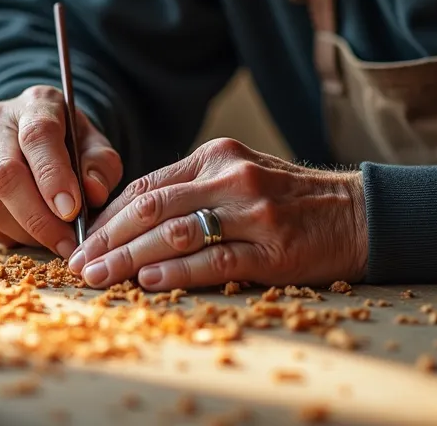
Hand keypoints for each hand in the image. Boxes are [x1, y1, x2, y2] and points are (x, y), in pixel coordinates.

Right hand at [0, 85, 123, 257]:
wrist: (35, 135)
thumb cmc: (69, 141)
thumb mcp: (94, 144)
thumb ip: (100, 165)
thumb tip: (94, 193)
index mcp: (34, 105)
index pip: (36, 136)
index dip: (53, 176)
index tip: (72, 210)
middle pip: (5, 174)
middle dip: (38, 217)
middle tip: (67, 242)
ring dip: (26, 232)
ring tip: (56, 241)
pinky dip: (13, 236)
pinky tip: (37, 235)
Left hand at [67, 138, 366, 290]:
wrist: (357, 214)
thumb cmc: (289, 198)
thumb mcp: (238, 174)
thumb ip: (190, 188)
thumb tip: (130, 217)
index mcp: (217, 156)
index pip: (147, 185)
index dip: (108, 215)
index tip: (82, 240)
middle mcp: (232, 178)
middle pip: (152, 208)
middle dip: (108, 238)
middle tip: (79, 264)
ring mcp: (254, 213)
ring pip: (176, 234)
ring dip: (130, 258)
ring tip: (101, 276)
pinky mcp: (273, 249)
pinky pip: (215, 261)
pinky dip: (177, 271)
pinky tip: (149, 280)